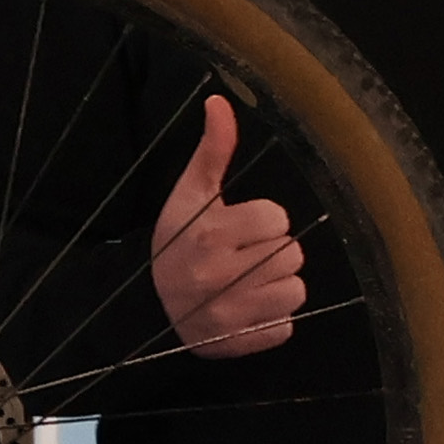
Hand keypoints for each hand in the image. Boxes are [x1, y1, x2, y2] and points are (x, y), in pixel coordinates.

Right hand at [151, 96, 312, 357]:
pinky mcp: (238, 343)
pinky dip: (272, 319)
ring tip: (247, 282)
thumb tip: (219, 101)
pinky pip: (286, 325)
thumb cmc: (177, 242)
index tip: (241, 228)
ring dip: (277, 286)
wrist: (148, 306)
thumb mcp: (190, 195)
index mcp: (209, 233)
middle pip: (292, 254)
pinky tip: (246, 310)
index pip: (277, 218)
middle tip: (243, 256)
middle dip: (273, 252)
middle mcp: (218, 275)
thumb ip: (213, 150)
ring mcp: (229, 313)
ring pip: (295, 290)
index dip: (265, 220)